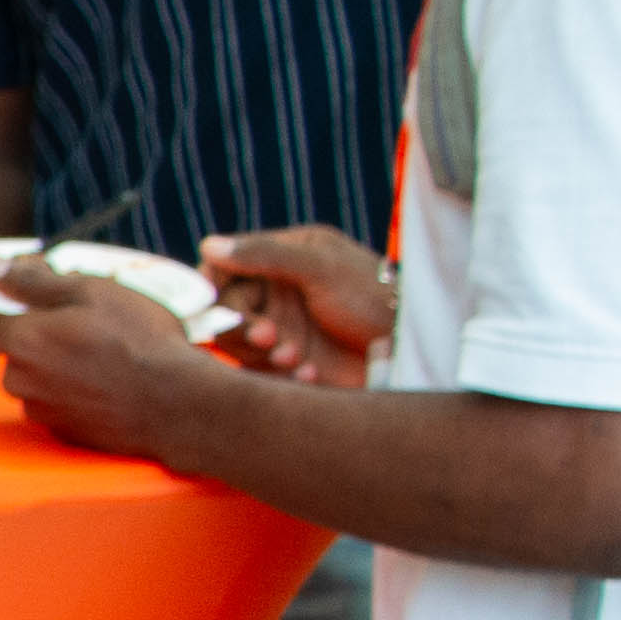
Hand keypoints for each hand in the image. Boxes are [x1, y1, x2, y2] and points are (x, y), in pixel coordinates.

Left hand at [0, 264, 228, 464]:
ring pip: (33, 381)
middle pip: (8, 354)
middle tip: (80, 323)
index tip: (27, 302)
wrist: (178, 404)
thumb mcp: (89, 291)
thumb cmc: (139, 340)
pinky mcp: (64, 433)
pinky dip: (71, 392)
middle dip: (34, 338)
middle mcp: (23, 381)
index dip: (0, 310)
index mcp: (22, 341)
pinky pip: (55, 404)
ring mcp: (42, 411)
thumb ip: (30, 279)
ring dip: (54, 366)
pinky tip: (106, 381)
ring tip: (100, 353)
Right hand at [197, 224, 392, 385]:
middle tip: (267, 338)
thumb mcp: (321, 267)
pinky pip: (261, 371)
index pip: (227, 267)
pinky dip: (280, 375)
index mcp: (282, 258)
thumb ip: (265, 255)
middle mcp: (277, 292)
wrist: (411, 347)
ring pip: (239, 343)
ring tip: (294, 358)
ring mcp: (282, 328)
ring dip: (260, 353)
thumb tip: (209, 245)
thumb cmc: (373, 296)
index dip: (214, 285)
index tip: (213, 302)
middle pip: (228, 309)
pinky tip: (310, 374)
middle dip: (242, 326)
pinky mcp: (289, 362)